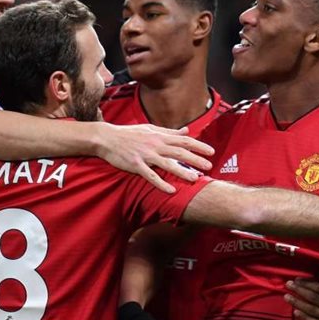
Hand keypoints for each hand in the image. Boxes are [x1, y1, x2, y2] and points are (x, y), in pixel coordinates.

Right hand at [94, 124, 213, 192]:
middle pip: (179, 152)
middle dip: (195, 159)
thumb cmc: (129, 134)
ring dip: (182, 171)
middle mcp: (155, 145)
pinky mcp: (136, 165)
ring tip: (195, 178)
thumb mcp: (150, 129)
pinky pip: (151, 176)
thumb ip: (169, 132)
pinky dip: (161, 183)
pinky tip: (171, 190)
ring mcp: (146, 155)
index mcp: (159, 136)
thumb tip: (186, 131)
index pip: (183, 140)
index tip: (211, 151)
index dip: (198, 145)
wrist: (107, 138)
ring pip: (167, 164)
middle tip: (209, 166)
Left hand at [284, 277, 318, 319]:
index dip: (306, 283)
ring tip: (287, 297)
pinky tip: (296, 313)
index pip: (318, 288)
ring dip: (298, 304)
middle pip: (313, 299)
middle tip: (287, 285)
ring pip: (312, 311)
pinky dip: (305, 318)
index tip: (296, 280)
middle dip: (298, 291)